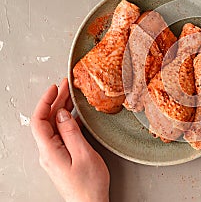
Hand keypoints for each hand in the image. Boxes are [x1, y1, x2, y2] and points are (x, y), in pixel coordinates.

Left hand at [31, 78, 109, 201]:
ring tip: (71, 95)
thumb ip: (71, 132)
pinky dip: (67, 120)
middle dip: (56, 101)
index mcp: (49, 151)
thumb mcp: (83, 154)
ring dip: (61, 109)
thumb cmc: (88, 185)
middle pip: (47, 121)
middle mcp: (48, 152)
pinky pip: (61, 134)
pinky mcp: (62, 157)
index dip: (45, 101)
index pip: (40, 120)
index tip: (54, 87)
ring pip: (54, 126)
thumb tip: (62, 114)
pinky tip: (75, 115)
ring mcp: (55, 155)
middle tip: (67, 86)